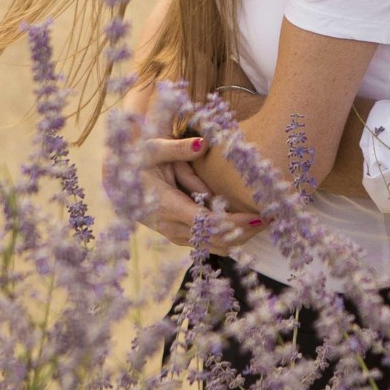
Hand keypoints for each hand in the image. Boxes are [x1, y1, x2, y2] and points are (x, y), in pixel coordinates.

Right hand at [134, 134, 265, 249]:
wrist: (116, 179)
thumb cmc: (137, 159)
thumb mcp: (153, 148)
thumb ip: (177, 147)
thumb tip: (202, 144)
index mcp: (165, 206)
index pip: (206, 223)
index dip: (234, 223)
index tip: (258, 217)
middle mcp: (169, 226)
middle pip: (214, 239)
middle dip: (244, 233)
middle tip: (272, 220)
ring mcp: (173, 234)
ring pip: (212, 246)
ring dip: (240, 239)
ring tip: (265, 224)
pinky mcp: (177, 235)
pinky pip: (207, 243)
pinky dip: (228, 238)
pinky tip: (247, 228)